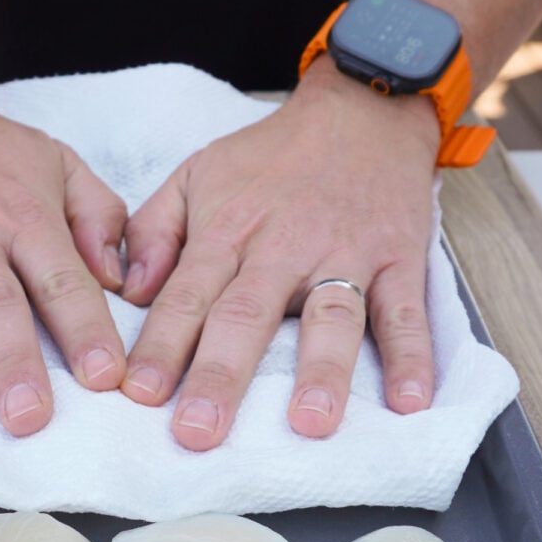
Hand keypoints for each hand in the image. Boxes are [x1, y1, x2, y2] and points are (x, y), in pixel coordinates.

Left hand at [119, 61, 439, 449]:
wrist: (360, 109)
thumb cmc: (269, 158)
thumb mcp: (196, 175)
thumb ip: (153, 231)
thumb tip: (127, 292)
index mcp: (227, 232)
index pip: (186, 296)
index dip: (161, 346)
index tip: (138, 395)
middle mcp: (282, 249)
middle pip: (247, 317)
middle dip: (220, 376)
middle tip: (199, 431)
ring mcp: (345, 254)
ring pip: (330, 319)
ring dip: (320, 373)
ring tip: (308, 424)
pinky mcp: (399, 258)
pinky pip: (406, 311)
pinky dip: (413, 356)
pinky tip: (412, 401)